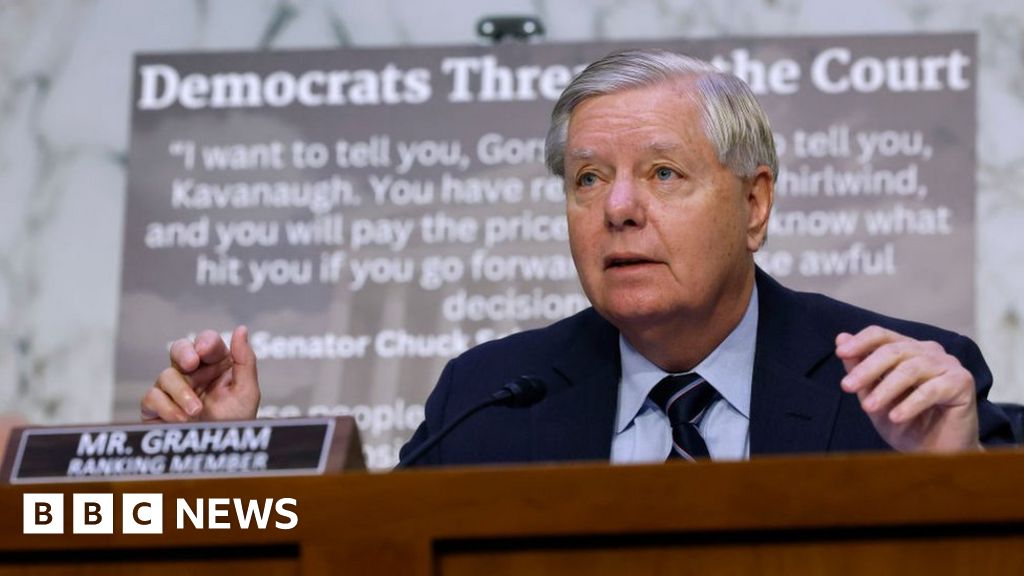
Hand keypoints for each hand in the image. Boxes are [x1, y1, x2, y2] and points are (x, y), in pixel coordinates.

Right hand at [141, 326, 259, 422]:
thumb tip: (241, 329)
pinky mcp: (156, 407)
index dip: (205, 342)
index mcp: (217, 366)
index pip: (207, 343)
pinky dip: (167, 408)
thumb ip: (244, 360)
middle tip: (191, 364)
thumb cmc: (236, 423)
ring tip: (196, 411)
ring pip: (166, 375)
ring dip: (182, 392)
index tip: (205, 351)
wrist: (218, 456)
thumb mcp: (247, 392)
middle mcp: (194, 374)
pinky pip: (151, 396)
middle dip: (183, 352)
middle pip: (179, 349)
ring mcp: (173, 390)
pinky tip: (182, 419)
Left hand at [835, 326, 980, 452]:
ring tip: (867, 407)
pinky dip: (910, 404)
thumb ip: (860, 370)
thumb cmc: (907, 424)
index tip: (840, 354)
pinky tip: (895, 417)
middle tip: (847, 386)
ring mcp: (948, 365)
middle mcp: (929, 352)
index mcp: (907, 349)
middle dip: (867, 369)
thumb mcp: (874, 397)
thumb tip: (841, 338)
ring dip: (885, 389)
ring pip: (910, 369)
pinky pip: (931, 390)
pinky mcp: (962, 383)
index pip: (881, 335)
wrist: (936, 454)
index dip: (861, 342)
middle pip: (894, 350)